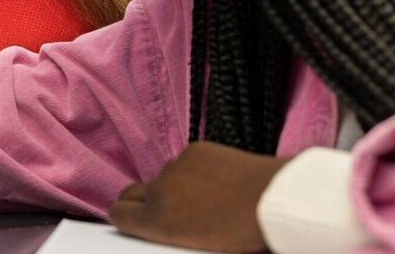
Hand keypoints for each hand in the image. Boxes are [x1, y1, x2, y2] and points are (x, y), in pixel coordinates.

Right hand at [110, 141, 288, 251]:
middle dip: (139, 201)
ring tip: (207, 198)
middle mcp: (159, 190)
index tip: (132, 220)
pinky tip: (221, 181)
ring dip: (176, 186)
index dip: (124, 217)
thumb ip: (172, 232)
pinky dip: (198, 170)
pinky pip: (188, 162)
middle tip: (161, 211)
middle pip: (130, 193)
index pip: (118, 213)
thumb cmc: (245, 235)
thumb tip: (168, 226)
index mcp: (157, 221)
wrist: (276, 201)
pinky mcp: (197, 150)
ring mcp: (176, 167)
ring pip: (165, 177)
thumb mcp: (199, 246)